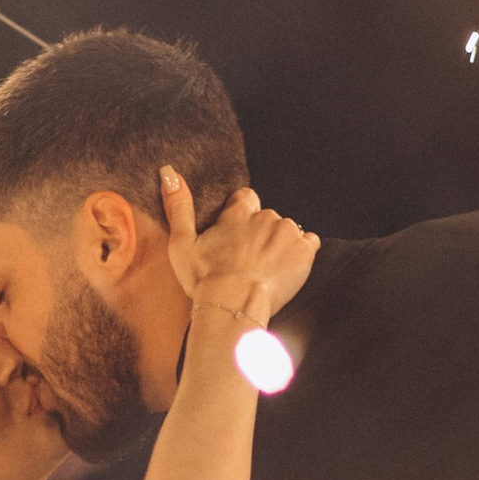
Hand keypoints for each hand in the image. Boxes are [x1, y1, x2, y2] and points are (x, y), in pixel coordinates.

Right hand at [162, 170, 317, 327]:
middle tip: (248, 260)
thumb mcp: (182, 244)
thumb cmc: (205, 280)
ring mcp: (287, 233)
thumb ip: (178, 206)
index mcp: (238, 214)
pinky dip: (301, 253)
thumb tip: (169, 172)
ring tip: (265, 269)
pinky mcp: (304, 251)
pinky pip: (309, 243)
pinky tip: (286, 269)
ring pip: (287, 231)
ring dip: (280, 244)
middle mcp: (265, 217)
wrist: (234, 307)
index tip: (237, 235)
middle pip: (268, 218)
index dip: (242, 213)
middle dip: (261, 234)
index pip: (246, 198)